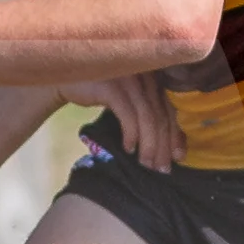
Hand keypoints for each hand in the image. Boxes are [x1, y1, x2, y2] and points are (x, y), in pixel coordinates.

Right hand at [62, 72, 185, 172]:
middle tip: (161, 168)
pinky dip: (131, 135)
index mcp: (153, 76)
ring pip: (148, 118)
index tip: (179, 157)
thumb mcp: (129, 99)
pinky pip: (129, 116)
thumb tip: (169, 141)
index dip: (176, 134)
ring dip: (149, 145)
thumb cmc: (99, 91)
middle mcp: (145, 74)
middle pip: (161, 115)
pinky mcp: (113, 87)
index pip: (170, 109)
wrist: (64, 79)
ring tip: (146, 163)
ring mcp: (129, 79)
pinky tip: (129, 149)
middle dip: (163, 145)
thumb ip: (147, 110)